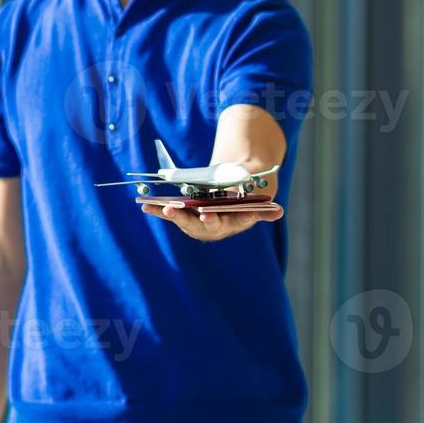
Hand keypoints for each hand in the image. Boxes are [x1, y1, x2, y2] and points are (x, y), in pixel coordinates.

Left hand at [143, 200, 283, 241]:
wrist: (231, 196)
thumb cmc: (245, 197)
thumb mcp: (256, 198)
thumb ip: (263, 207)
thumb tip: (278, 212)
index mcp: (235, 222)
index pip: (236, 222)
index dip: (234, 218)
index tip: (232, 214)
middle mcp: (216, 226)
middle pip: (206, 225)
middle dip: (197, 219)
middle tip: (193, 213)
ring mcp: (198, 222)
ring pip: (186, 221)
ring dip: (174, 215)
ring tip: (165, 208)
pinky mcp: (184, 217)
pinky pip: (171, 214)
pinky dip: (158, 210)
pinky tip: (145, 206)